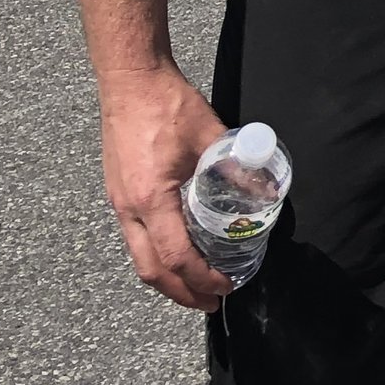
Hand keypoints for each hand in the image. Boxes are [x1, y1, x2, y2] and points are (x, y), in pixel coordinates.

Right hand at [100, 62, 231, 310]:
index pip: (175, 256)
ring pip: (138, 258)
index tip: (225, 288)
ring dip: (166, 279)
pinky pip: (134, 238)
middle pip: (150, 270)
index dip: (201, 279)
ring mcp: (118, 202)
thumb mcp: (211, 133)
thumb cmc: (166, 104)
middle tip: (210, 303)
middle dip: (181, 293)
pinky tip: (175, 252)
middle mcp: (128, 208)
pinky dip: (155, 255)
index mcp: (151, 198)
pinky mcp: (118, 193)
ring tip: (194, 287)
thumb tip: (265, 189)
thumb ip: (237, 164)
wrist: (130, 80)